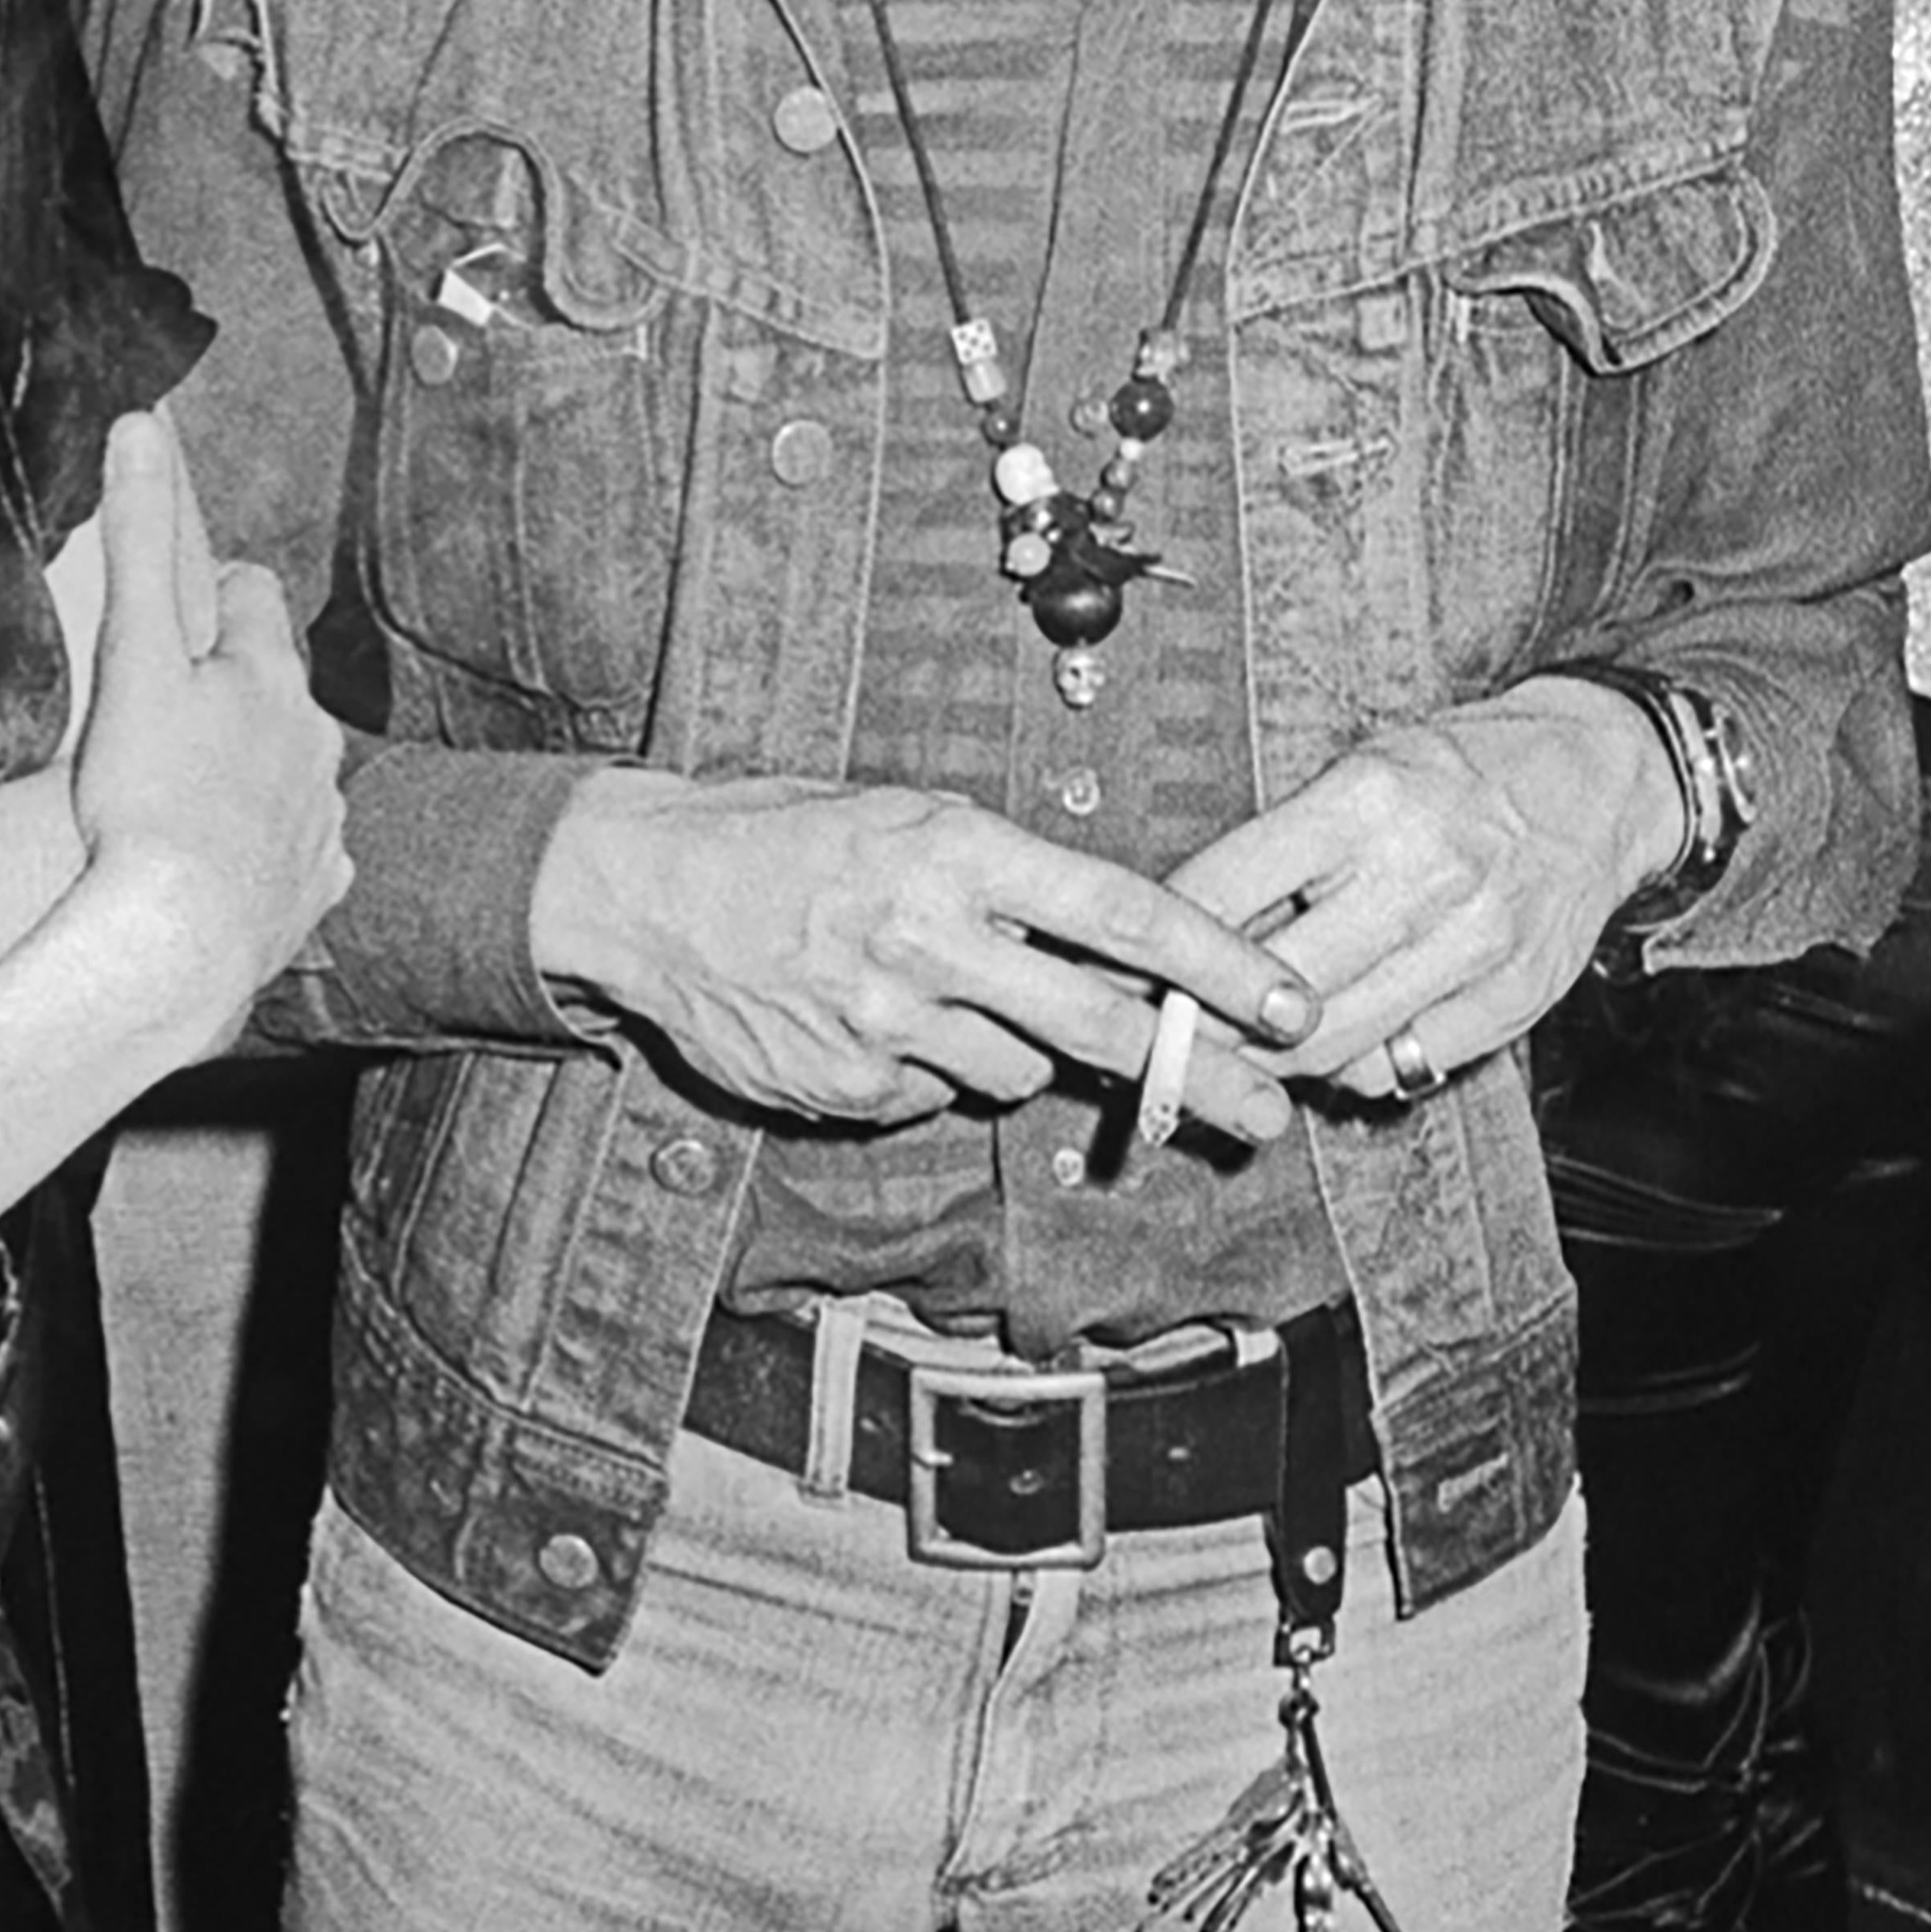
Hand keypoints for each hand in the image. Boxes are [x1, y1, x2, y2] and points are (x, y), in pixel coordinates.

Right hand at [65, 414, 350, 1046]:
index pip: (255, 598)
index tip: (178, 613)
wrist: (173, 945)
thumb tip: (143, 426)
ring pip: (291, 773)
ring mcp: (320, 822)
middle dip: (233, 691)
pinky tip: (221, 869)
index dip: (213, 596)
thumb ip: (140, 539)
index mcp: (269, 677)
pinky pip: (297, 857)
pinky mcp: (312, 893)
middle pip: (277, 691)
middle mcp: (314, 743)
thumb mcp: (131, 653)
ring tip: (186, 797)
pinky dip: (265, 854)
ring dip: (250, 773)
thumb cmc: (147, 800)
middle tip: (166, 712)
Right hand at [530, 770, 1316, 1137]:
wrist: (640, 891)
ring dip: (1013, 1048)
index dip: (1219, 965)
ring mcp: (886, 1022)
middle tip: (1270, 1111)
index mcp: (955, 851)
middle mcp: (929, 939)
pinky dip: (924, 1070)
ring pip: (1015, 1069)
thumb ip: (1004, 883)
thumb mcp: (902, 820)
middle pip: (1104, 1025)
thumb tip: (1110, 950)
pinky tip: (868, 1020)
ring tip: (938, 996)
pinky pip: (932, 1096)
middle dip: (1202, 1075)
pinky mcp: (847, 1084)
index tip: (1290, 1003)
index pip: (1122, 915)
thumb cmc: (781, 838)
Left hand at [1161, 678, 1680, 1102]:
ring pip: (1336, 1042)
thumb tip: (1179, 936)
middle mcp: (1424, 871)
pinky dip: (1355, 1068)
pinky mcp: (1516, 997)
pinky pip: (1405, 1065)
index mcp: (1366, 799)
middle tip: (1163, 1033)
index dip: (1157, 944)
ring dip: (1271, 1060)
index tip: (1118, 967)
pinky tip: (1334, 1047)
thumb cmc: (1458, 773)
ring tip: (1235, 1051)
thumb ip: (1278, 853)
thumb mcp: (1358, 773)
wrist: (1603, 777)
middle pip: (1276, 989)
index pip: (1225, 890)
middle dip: (1205, 1021)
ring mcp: (1476, 941)